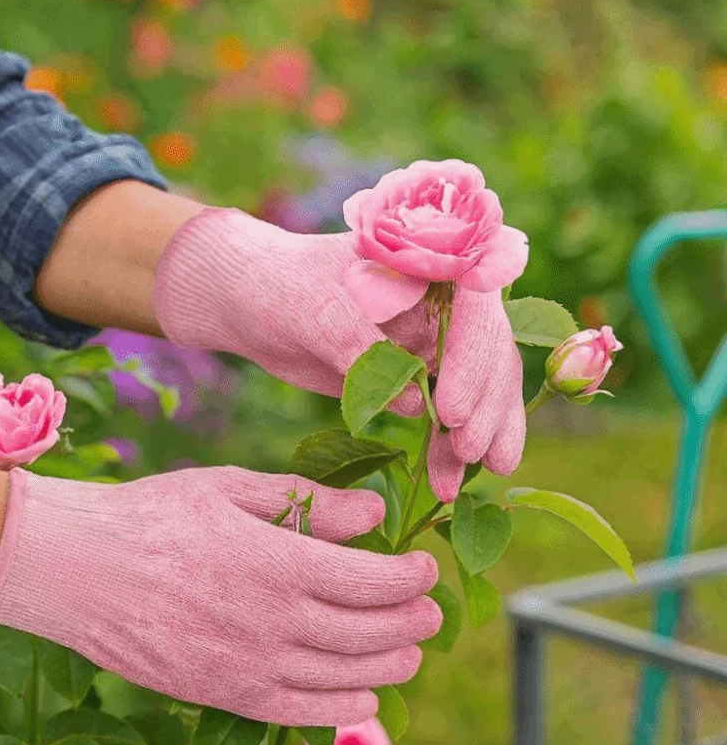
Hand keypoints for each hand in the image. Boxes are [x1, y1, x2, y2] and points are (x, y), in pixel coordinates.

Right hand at [0, 465, 440, 725]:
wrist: (77, 569)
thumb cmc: (152, 515)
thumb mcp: (230, 489)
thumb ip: (306, 503)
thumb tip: (372, 515)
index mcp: (279, 561)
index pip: (374, 581)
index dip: (412, 577)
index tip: (425, 567)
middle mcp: (274, 621)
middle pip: (372, 633)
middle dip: (413, 623)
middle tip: (430, 612)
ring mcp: (250, 666)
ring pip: (347, 678)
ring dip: (391, 667)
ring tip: (409, 653)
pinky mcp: (225, 696)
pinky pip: (302, 714)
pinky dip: (344, 709)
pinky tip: (364, 698)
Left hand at [154, 209, 524, 495]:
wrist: (255, 302)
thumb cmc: (284, 286)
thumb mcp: (317, 309)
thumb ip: (361, 347)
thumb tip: (411, 404)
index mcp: (433, 260)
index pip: (476, 308)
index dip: (473, 358)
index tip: (450, 410)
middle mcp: (446, 301)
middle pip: (489, 353)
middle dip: (485, 405)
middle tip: (467, 452)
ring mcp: (435, 341)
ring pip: (478, 390)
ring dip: (479, 435)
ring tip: (475, 478)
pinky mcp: (417, 379)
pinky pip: (447, 417)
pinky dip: (448, 450)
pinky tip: (448, 484)